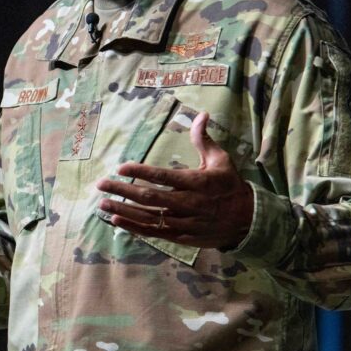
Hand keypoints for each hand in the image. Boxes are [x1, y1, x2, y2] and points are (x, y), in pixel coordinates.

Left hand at [95, 111, 252, 248]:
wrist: (248, 220)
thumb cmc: (229, 186)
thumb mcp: (221, 160)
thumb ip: (204, 139)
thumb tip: (201, 114)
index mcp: (196, 182)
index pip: (163, 177)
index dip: (141, 172)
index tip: (121, 167)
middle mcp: (189, 203)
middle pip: (150, 197)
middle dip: (123, 191)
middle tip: (101, 184)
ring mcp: (184, 222)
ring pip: (149, 217)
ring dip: (124, 210)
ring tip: (102, 203)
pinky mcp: (182, 236)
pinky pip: (155, 233)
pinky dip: (135, 228)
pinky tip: (116, 220)